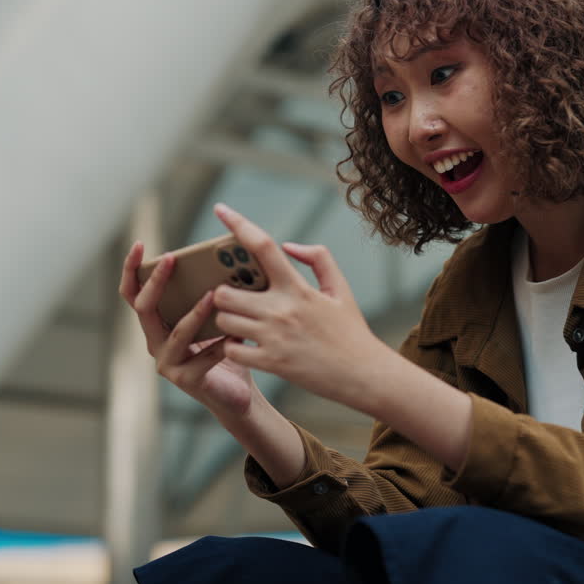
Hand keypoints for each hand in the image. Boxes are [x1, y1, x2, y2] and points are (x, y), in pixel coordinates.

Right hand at [118, 242, 264, 421]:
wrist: (236, 395)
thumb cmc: (224, 351)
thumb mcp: (213, 319)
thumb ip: (210, 295)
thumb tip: (223, 261)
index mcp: (157, 325)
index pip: (133, 294)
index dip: (131, 270)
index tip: (139, 244)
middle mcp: (155, 343)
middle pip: (144, 308)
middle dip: (156, 281)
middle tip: (171, 258)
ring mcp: (168, 363)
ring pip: (178, 332)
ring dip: (196, 312)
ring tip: (214, 295)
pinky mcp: (186, 380)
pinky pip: (204, 357)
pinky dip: (222, 343)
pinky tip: (237, 334)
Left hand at [211, 203, 390, 407]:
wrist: (362, 374)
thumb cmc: (350, 330)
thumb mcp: (340, 289)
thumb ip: (318, 258)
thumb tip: (289, 246)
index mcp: (297, 287)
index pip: (263, 245)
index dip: (238, 224)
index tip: (221, 209)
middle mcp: (281, 309)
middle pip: (225, 291)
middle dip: (223, 293)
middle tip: (235, 298)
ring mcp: (273, 337)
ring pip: (224, 320)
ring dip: (226, 320)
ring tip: (240, 322)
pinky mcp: (270, 362)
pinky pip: (231, 349)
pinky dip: (232, 347)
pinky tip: (244, 345)